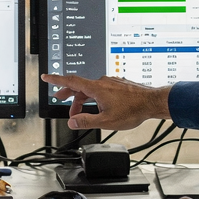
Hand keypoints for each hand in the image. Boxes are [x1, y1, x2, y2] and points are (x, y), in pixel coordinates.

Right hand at [40, 73, 170, 129]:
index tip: (46, 76)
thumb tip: (72, 121)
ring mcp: (110, 83)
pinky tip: (97, 106)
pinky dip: (93, 97)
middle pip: (79, 86)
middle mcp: (102, 82)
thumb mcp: (107, 120)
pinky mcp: (117, 85)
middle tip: (59, 99)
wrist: (152, 102)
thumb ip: (87, 121)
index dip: (56, 79)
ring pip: (90, 89)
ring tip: (79, 111)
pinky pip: (100, 89)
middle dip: (68, 93)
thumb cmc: (133, 110)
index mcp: (96, 88)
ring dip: (82, 99)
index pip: (71, 81)